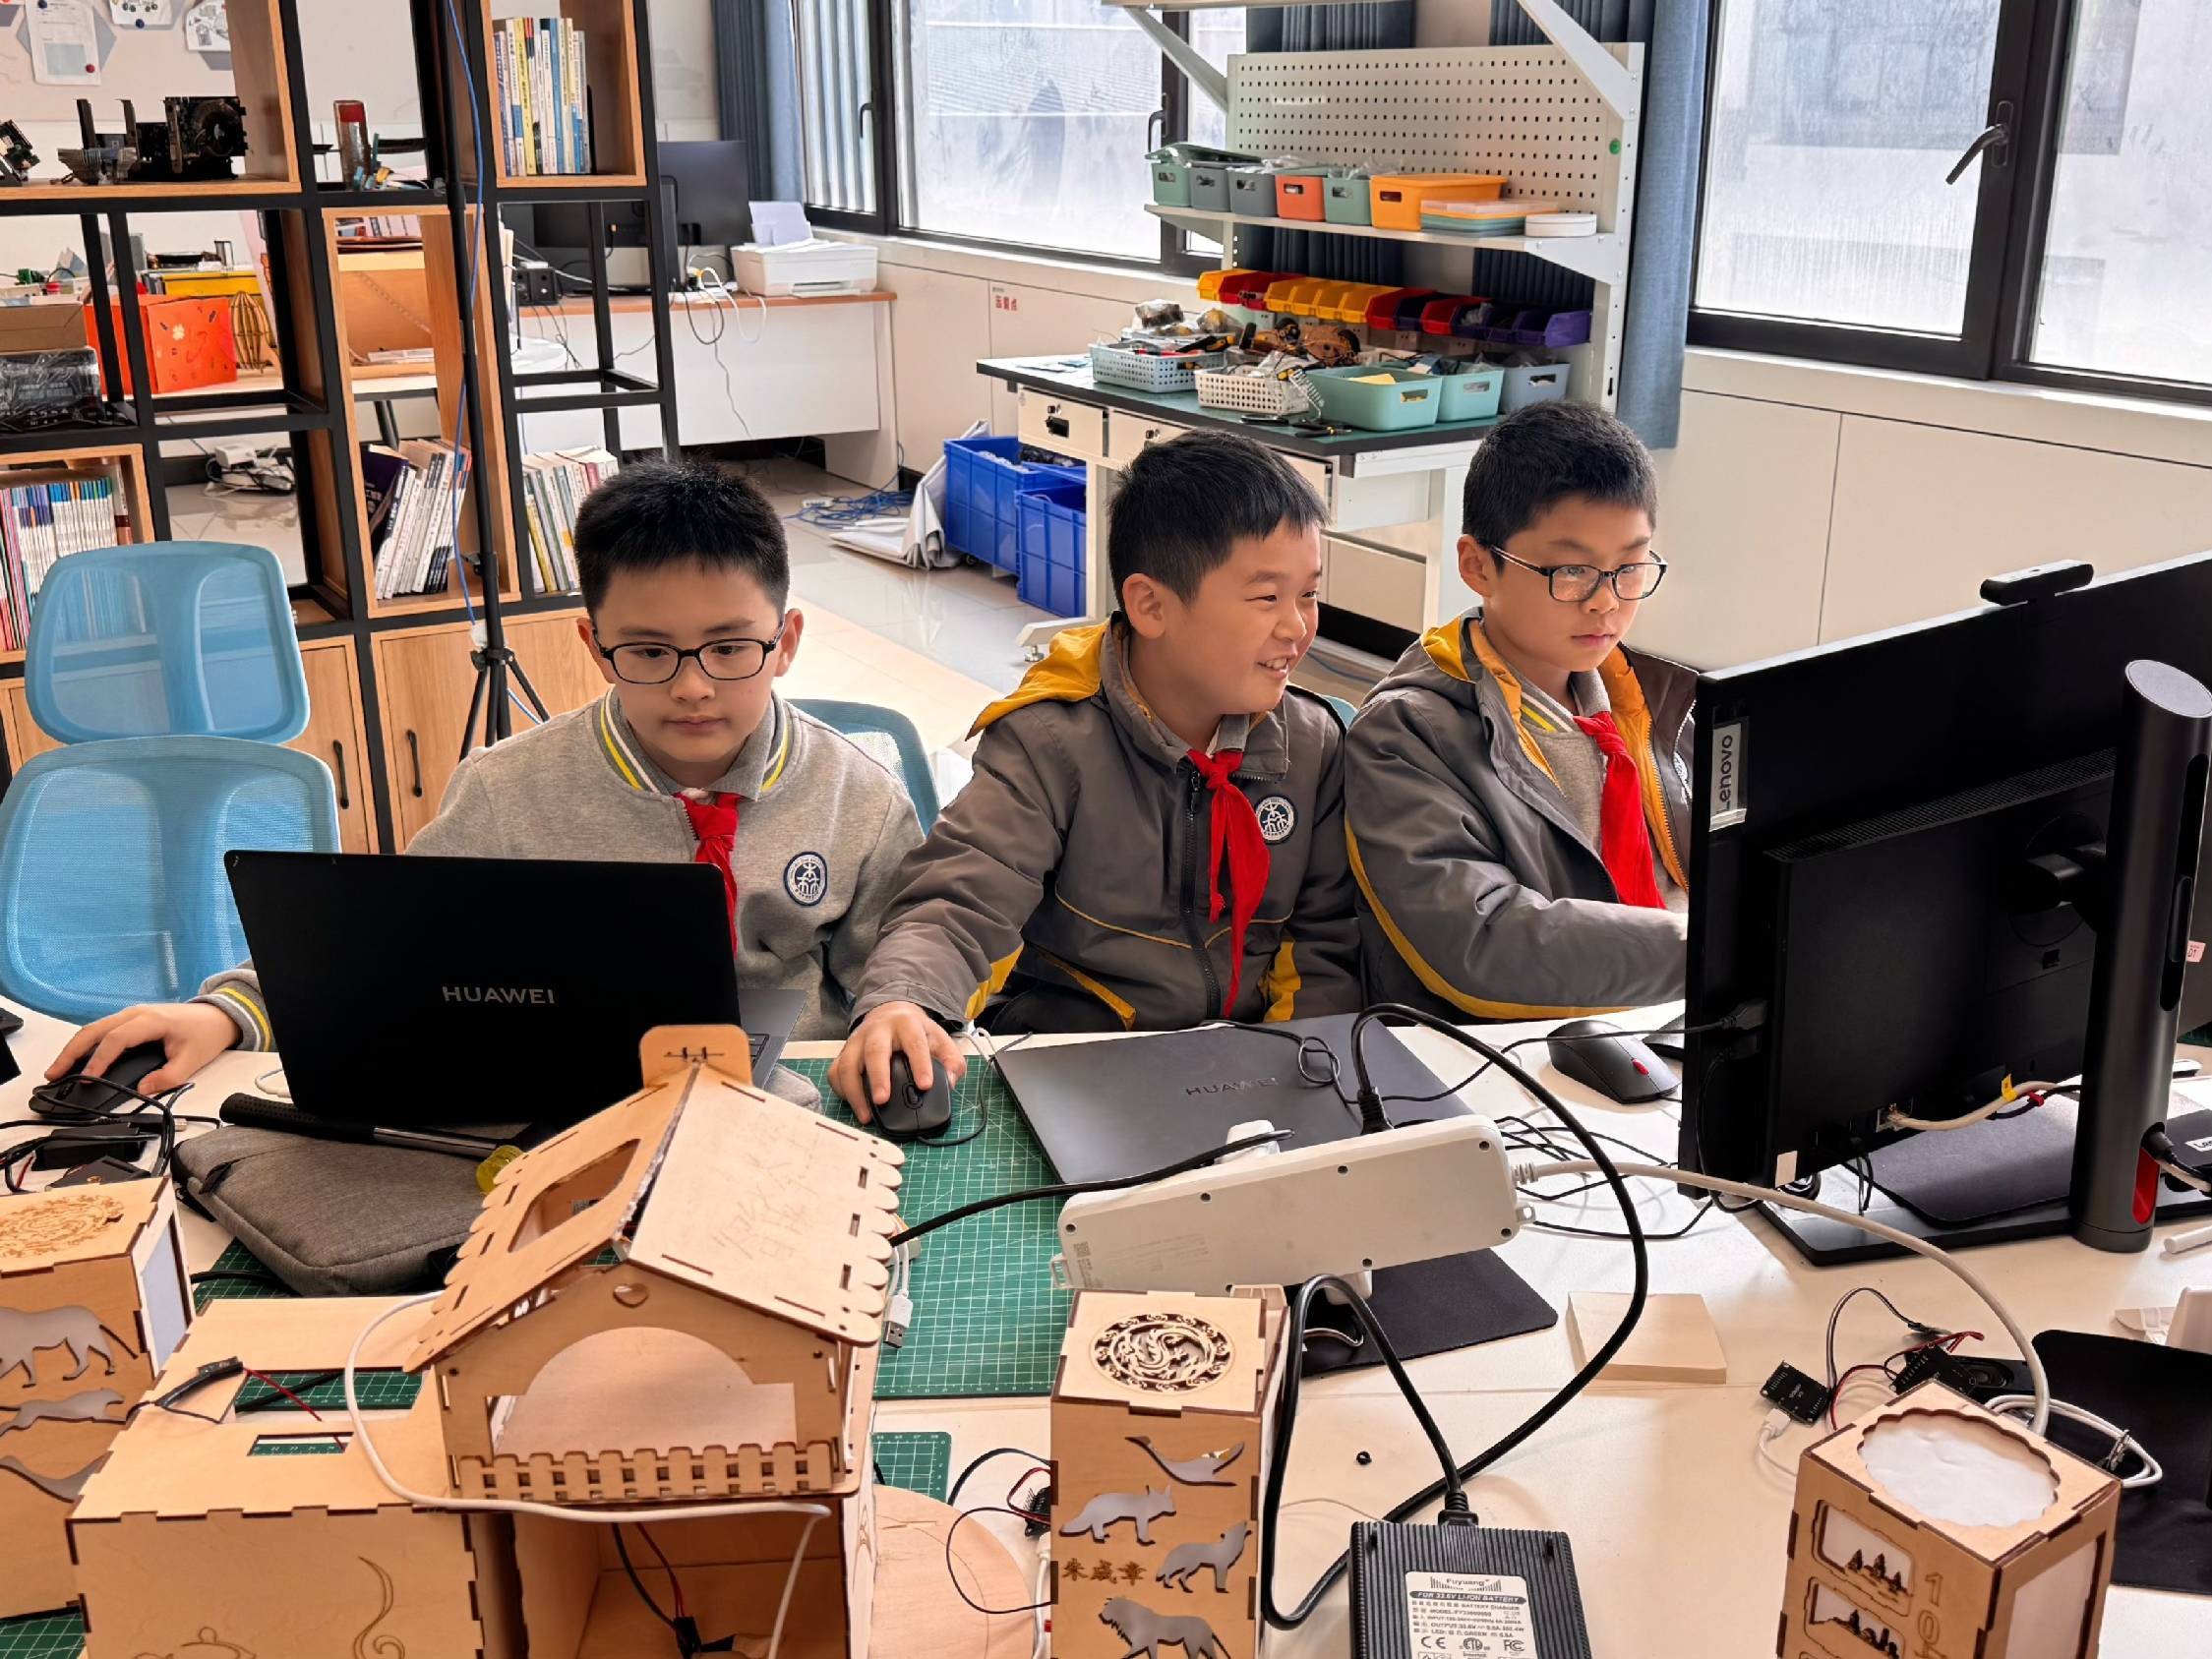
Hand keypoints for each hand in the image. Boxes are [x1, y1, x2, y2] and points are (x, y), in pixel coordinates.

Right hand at [45, 1001, 241, 1094]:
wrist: (219, 1016)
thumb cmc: (206, 1034)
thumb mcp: (193, 1059)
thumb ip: (169, 1077)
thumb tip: (142, 1089)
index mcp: (151, 1020)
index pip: (117, 1039)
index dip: (99, 1059)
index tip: (86, 1078)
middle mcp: (135, 1014)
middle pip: (95, 1030)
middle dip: (71, 1052)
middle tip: (53, 1074)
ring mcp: (131, 1015)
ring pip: (94, 1029)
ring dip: (74, 1048)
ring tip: (58, 1070)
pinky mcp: (130, 1021)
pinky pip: (102, 1031)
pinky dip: (86, 1045)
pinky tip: (77, 1060)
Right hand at [830, 1002, 967, 1122]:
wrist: (891, 1012)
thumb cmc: (915, 1032)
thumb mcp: (939, 1039)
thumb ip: (951, 1061)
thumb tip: (950, 1083)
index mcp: (906, 1024)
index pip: (914, 1042)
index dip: (920, 1063)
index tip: (925, 1085)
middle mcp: (878, 1030)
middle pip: (874, 1051)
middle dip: (878, 1076)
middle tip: (883, 1100)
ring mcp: (857, 1041)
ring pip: (848, 1063)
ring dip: (855, 1091)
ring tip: (866, 1114)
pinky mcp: (844, 1053)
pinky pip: (836, 1072)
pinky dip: (842, 1091)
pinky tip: (854, 1105)